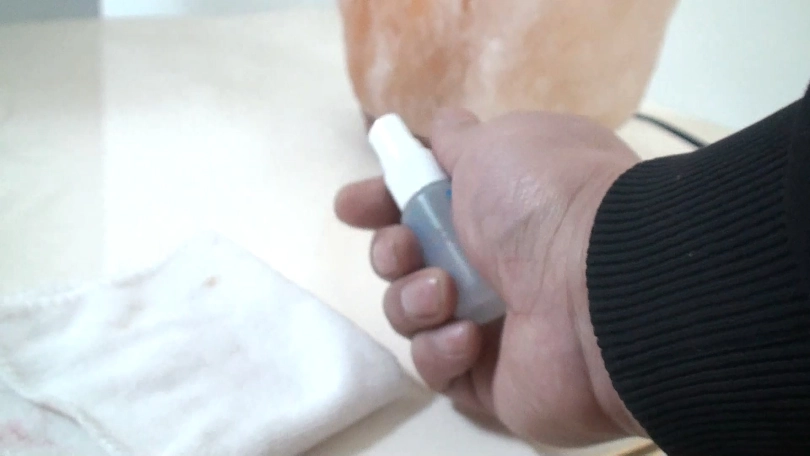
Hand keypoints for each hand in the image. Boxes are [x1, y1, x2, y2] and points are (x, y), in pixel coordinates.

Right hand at [335, 109, 643, 445]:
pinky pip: (436, 366)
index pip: (424, 205)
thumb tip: (443, 131)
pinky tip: (468, 336)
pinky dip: (441, 348)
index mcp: (499, 207)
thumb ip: (456, 141)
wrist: (602, 285)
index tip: (352, 207)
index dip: (382, 204)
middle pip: (409, 260)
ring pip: (412, 312)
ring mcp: (493, 324)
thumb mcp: (496, 144)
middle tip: (404, 248)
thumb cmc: (544, 200)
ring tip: (445, 293)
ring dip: (414, 298)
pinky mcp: (490, 380)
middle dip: (391, 252)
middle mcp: (496, 263)